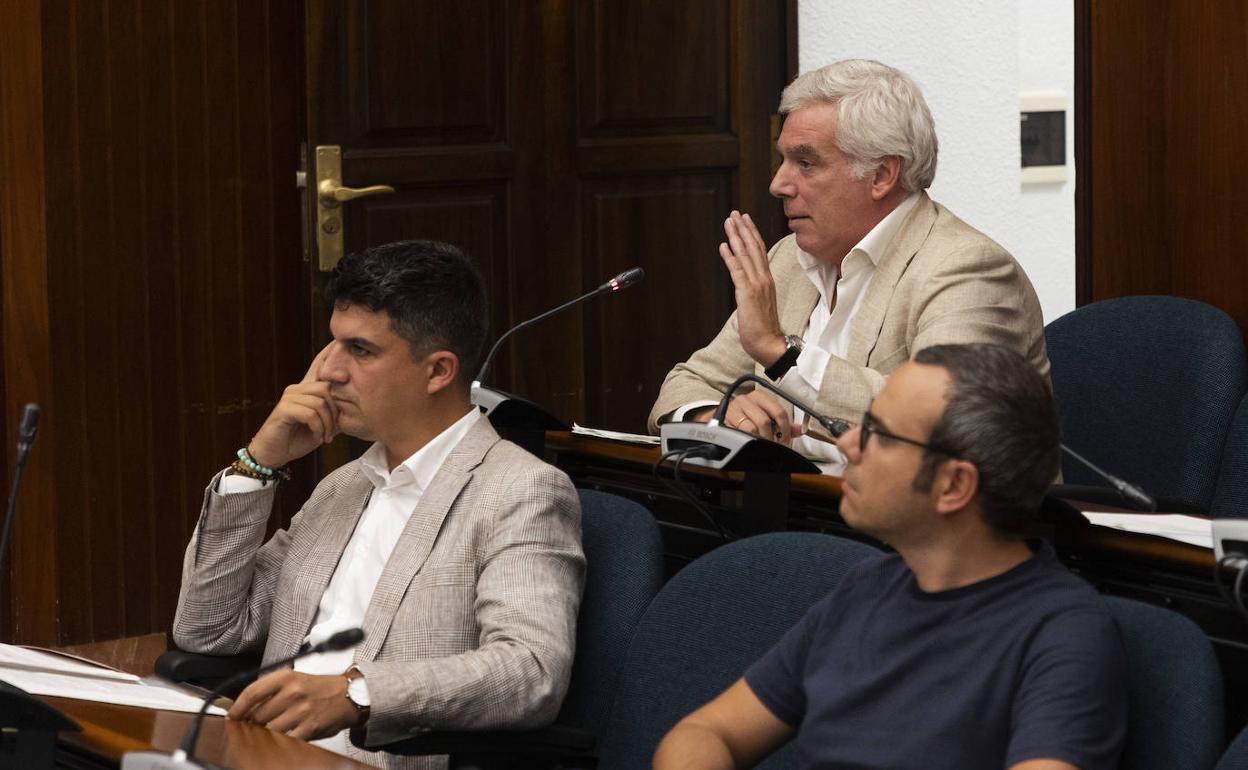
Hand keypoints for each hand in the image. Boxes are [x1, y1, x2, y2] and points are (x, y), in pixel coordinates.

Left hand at [228, 669, 362, 740]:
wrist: (349, 696)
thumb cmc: (319, 689)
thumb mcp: (295, 680)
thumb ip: (272, 691)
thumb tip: (245, 710)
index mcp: (286, 677)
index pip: (252, 692)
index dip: (237, 707)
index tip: (232, 716)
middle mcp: (293, 691)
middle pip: (258, 715)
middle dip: (255, 723)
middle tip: (258, 725)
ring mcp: (301, 710)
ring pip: (270, 730)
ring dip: (267, 734)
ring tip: (274, 731)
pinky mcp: (310, 727)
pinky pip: (286, 739)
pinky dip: (282, 741)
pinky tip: (286, 737)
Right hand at [247, 343, 339, 467]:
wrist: (275, 454)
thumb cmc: (298, 438)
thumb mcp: (323, 425)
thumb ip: (335, 414)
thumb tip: (355, 408)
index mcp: (306, 390)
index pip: (318, 365)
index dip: (328, 353)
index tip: (339, 341)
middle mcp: (297, 389)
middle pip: (327, 387)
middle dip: (336, 411)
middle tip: (334, 430)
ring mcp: (289, 397)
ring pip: (320, 402)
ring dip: (328, 423)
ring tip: (326, 436)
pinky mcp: (283, 409)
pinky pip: (310, 414)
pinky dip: (318, 428)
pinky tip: (318, 437)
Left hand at [720, 211, 785, 366]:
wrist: (769, 343)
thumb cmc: (763, 328)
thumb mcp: (759, 304)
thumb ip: (753, 290)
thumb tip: (743, 284)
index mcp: (767, 280)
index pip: (760, 251)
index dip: (752, 234)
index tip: (745, 220)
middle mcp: (764, 278)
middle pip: (753, 247)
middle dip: (744, 229)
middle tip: (735, 213)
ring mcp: (756, 285)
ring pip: (746, 255)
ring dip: (736, 237)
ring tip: (728, 222)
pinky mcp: (747, 293)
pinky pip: (737, 271)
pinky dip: (730, 257)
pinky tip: (723, 245)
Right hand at [724, 390, 802, 445]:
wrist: (722, 417)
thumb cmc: (746, 416)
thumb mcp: (765, 416)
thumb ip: (783, 423)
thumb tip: (800, 429)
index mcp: (760, 396)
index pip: (778, 411)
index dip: (784, 428)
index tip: (785, 439)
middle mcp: (746, 399)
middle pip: (764, 421)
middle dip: (770, 437)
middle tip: (773, 445)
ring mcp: (734, 409)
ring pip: (751, 429)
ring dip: (758, 440)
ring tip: (761, 444)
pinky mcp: (724, 420)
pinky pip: (738, 434)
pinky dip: (746, 440)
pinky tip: (749, 442)